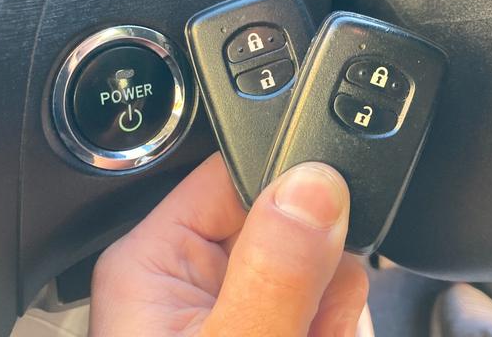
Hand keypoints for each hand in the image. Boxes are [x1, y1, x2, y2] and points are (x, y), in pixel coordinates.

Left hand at [89, 153, 368, 335]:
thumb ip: (274, 272)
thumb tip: (314, 187)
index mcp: (155, 258)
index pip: (237, 170)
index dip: (295, 185)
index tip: (336, 214)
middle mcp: (193, 273)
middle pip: (292, 220)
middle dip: (320, 273)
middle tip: (310, 322)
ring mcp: (235, 301)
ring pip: (320, 265)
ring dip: (331, 310)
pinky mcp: (268, 322)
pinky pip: (328, 299)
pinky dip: (335, 325)